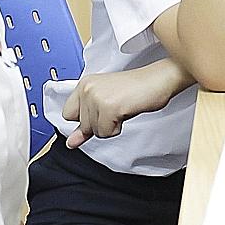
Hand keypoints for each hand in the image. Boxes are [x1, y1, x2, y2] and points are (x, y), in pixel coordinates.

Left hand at [61, 61, 188, 148]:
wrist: (156, 80)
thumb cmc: (136, 90)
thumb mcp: (106, 104)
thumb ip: (86, 124)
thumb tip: (71, 143)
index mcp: (84, 84)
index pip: (68, 114)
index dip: (84, 119)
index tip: (100, 113)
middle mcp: (87, 89)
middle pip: (83, 126)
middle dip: (100, 123)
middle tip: (116, 108)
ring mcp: (96, 97)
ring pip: (94, 131)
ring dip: (110, 126)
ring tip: (122, 108)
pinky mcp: (108, 107)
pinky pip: (105, 133)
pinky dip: (117, 128)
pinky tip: (125, 112)